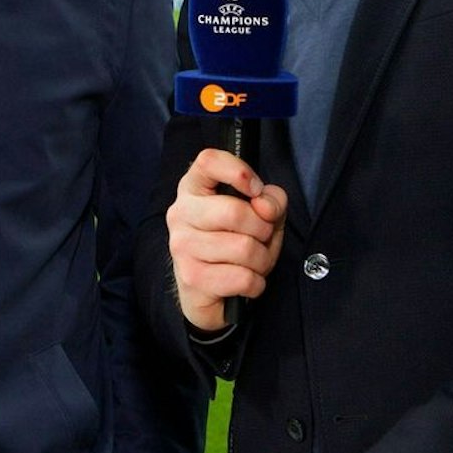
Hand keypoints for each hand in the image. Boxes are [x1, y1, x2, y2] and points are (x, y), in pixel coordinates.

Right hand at [166, 148, 288, 330]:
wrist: (211, 290)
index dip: (239, 171)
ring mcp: (182, 246)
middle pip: (234, 211)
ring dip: (263, 260)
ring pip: (244, 248)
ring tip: (254, 262)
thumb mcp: (262, 214)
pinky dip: (256, 283)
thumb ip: (271, 200)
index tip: (255, 189)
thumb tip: (264, 206)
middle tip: (262, 237)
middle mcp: (181, 213)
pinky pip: (242, 278)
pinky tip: (246, 281)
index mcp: (194, 188)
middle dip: (263, 229)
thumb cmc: (235, 242)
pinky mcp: (191, 278)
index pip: (208, 161)